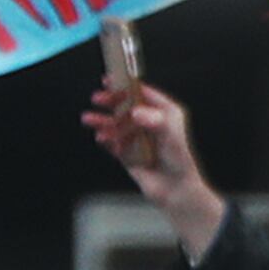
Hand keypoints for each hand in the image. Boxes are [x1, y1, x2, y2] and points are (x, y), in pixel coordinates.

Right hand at [79, 77, 223, 257]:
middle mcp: (150, 123)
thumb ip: (155, 120)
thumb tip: (135, 112)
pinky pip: (113, 142)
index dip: (126, 85)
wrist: (175, 190)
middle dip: (111, 102)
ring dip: (102, 121)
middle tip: (98, 98)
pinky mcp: (128, 153)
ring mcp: (138, 138)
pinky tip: (102, 139)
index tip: (111, 79)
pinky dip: (106, 139)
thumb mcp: (171, 134)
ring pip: (115, 124)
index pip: (142, 93)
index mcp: (164, 113)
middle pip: (125, 106)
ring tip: (89, 119)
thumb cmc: (179, 161)